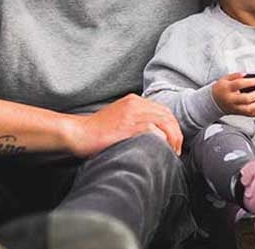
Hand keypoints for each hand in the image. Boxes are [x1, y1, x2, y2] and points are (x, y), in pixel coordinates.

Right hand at [67, 94, 182, 157]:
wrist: (78, 133)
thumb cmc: (97, 131)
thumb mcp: (119, 118)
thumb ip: (135, 120)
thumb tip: (154, 135)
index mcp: (134, 101)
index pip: (164, 110)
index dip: (173, 127)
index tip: (173, 142)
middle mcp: (135, 104)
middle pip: (167, 115)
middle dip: (176, 134)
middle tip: (176, 151)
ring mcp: (132, 114)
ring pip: (164, 121)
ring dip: (172, 138)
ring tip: (172, 153)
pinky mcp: (127, 126)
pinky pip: (154, 129)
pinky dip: (161, 140)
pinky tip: (161, 150)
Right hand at [212, 73, 254, 116]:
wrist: (213, 101)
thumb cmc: (221, 89)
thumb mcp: (225, 78)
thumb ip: (235, 75)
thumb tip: (245, 74)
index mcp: (227, 88)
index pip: (239, 84)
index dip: (250, 82)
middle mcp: (231, 99)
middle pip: (245, 99)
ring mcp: (234, 107)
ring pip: (248, 109)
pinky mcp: (238, 112)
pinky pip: (250, 115)